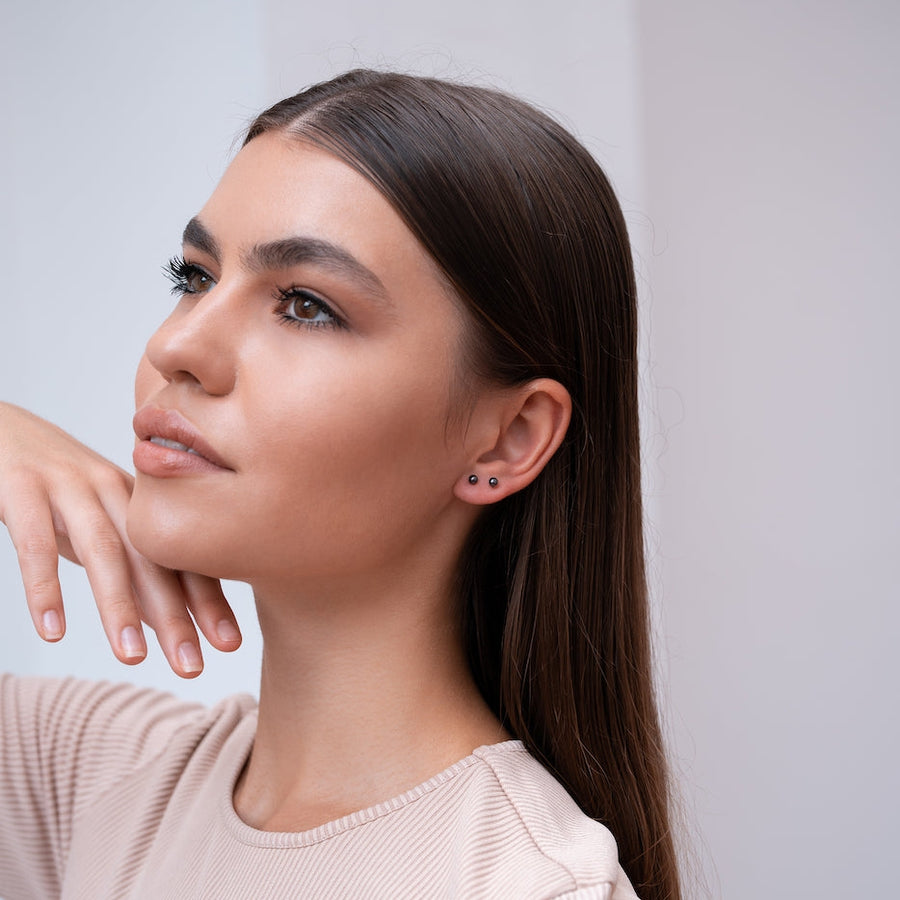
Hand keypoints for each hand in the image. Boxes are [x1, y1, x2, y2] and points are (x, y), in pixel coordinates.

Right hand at [0, 402, 240, 676]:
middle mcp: (112, 491)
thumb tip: (168, 625)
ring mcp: (67, 486)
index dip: (207, 599)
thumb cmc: (55, 486)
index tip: (230, 642)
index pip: (180, 555)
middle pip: (152, 558)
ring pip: (103, 549)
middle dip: (176, 615)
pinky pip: (33, 541)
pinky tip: (53, 629)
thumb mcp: (97, 525)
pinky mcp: (19, 487)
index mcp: (138, 502)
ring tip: (132, 656)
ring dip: (119, 605)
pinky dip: (44, 587)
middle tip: (193, 665)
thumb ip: (129, 567)